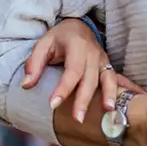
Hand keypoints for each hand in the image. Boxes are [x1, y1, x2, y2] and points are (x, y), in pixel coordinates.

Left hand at [22, 18, 142, 122]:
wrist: (79, 26)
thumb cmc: (59, 38)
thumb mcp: (43, 44)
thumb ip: (34, 64)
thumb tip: (26, 86)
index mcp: (77, 46)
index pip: (71, 70)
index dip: (63, 88)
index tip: (53, 105)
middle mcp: (94, 53)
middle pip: (90, 79)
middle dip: (84, 99)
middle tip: (77, 119)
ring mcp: (103, 60)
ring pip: (108, 79)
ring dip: (108, 95)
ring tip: (107, 111)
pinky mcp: (108, 67)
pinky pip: (116, 80)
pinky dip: (120, 92)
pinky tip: (119, 106)